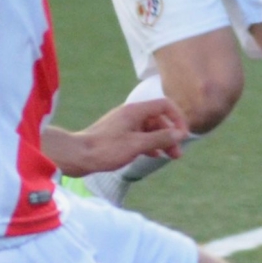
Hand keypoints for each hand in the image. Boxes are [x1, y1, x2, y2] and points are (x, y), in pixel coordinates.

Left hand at [47, 99, 189, 176]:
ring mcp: (123, 124)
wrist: (77, 156)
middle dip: (170, 135)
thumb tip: (180, 134)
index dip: (178, 118)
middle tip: (177, 154)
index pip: (164, 105)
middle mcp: (130, 114)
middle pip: (158, 119)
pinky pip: (139, 136)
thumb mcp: (137, 144)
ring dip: (161, 141)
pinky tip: (153, 156)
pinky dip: (149, 144)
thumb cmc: (105, 149)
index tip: (183, 135)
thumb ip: (160, 138)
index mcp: (135, 110)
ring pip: (149, 129)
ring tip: (169, 157)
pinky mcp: (118, 135)